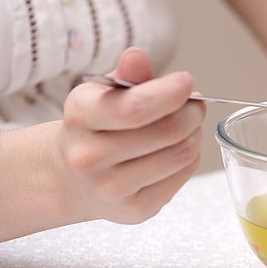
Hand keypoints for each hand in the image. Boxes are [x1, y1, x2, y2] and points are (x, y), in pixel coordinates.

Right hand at [53, 47, 205, 223]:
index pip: (135, 108)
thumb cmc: (96, 127)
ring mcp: (112, 188)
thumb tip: (138, 57)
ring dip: (194, 135)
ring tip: (185, 128)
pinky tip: (177, 150)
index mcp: (80, 117)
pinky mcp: (135, 210)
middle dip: (192, 113)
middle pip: (168, 132)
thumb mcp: (102, 93)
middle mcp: (90, 157)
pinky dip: (190, 158)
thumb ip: (126, 75)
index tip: (187, 82)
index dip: (171, 93)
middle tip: (195, 106)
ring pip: (181, 154)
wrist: (71, 178)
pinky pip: (183, 176)